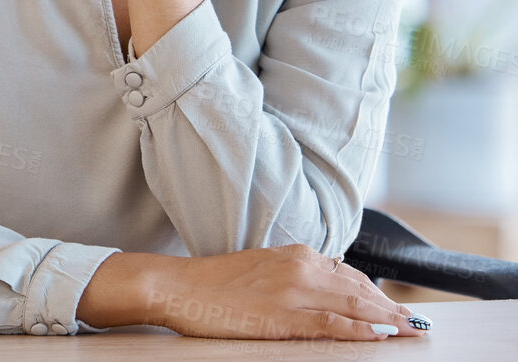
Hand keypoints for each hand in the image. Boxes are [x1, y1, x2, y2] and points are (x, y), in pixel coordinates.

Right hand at [140, 245, 424, 339]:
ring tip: (410, 331)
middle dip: (391, 307)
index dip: (378, 293)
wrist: (174, 285)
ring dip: (387, 319)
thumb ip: (292, 276)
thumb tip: (321, 291)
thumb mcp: (260, 270)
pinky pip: (331, 324)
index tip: (396, 307)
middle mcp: (300, 267)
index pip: (350, 275)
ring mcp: (293, 290)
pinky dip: (360, 330)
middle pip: (360, 290)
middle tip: (417, 323)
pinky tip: (379, 335)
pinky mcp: (282, 315)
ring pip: (354, 305)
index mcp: (295, 255)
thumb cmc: (210, 283)